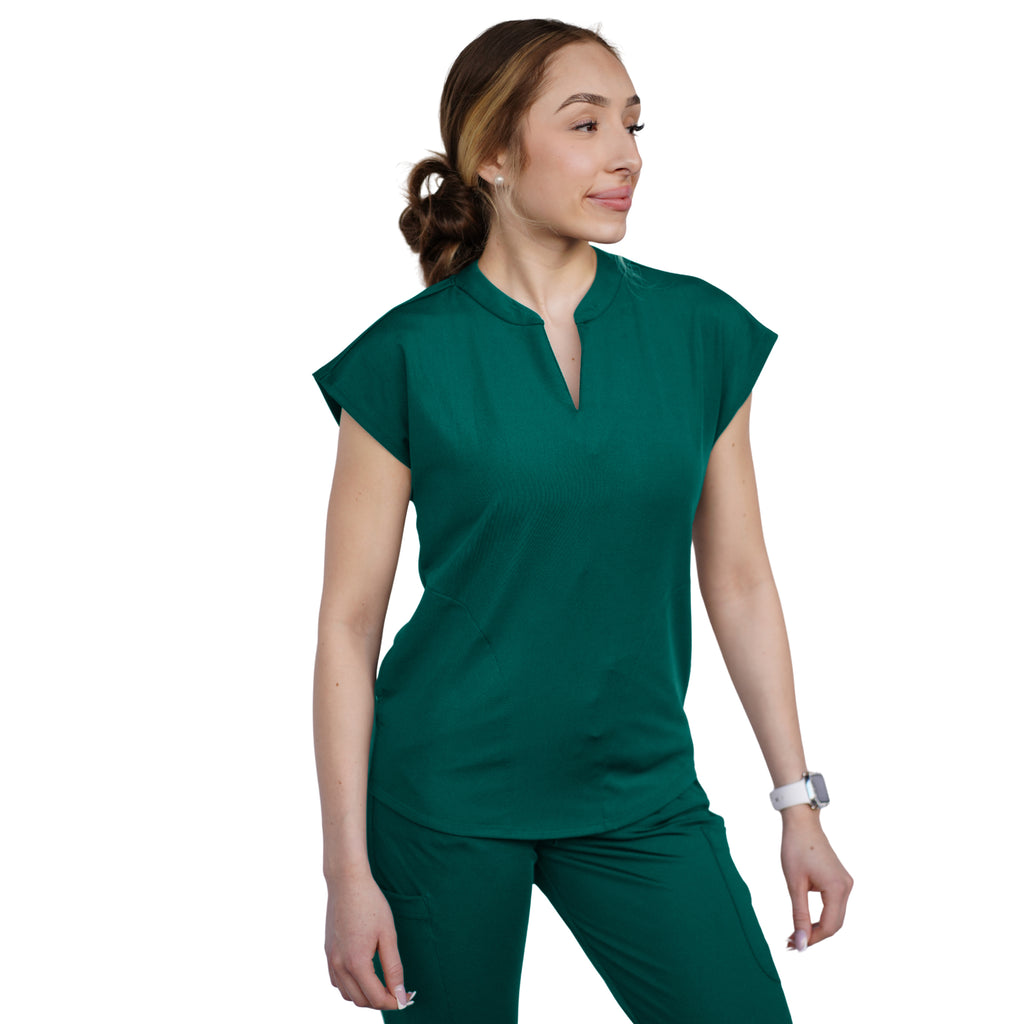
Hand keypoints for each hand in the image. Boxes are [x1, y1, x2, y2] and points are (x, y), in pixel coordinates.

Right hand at [324, 868, 415, 1009]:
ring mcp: (331, 960)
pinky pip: (337, 981)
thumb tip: (400, 994)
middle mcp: (340, 966)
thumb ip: (394, 968)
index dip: (394, 1002)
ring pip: (347, 994)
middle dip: (380, 1001)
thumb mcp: (388, 935)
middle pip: (361, 1000)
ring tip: (382, 984)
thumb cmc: (370, 904)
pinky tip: (363, 974)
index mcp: (356, 962)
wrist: (347, 882)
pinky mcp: (328, 952)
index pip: (376, 998)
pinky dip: (351, 986)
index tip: (406, 997)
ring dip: (365, 996)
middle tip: (398, 991)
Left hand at [779, 806, 853, 950]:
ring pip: (835, 917)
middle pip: (835, 924)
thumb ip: (799, 915)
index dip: (812, 939)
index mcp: (837, 888)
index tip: (793, 946)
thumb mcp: (794, 884)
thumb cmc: (796, 849)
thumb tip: (800, 943)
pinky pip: (834, 906)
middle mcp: (846, 887)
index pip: (829, 926)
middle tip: (792, 943)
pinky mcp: (840, 880)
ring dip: (817, 928)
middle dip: (814, 936)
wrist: (802, 823)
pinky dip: (821, 916)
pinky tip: (805, 921)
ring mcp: (845, 883)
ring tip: (795, 935)